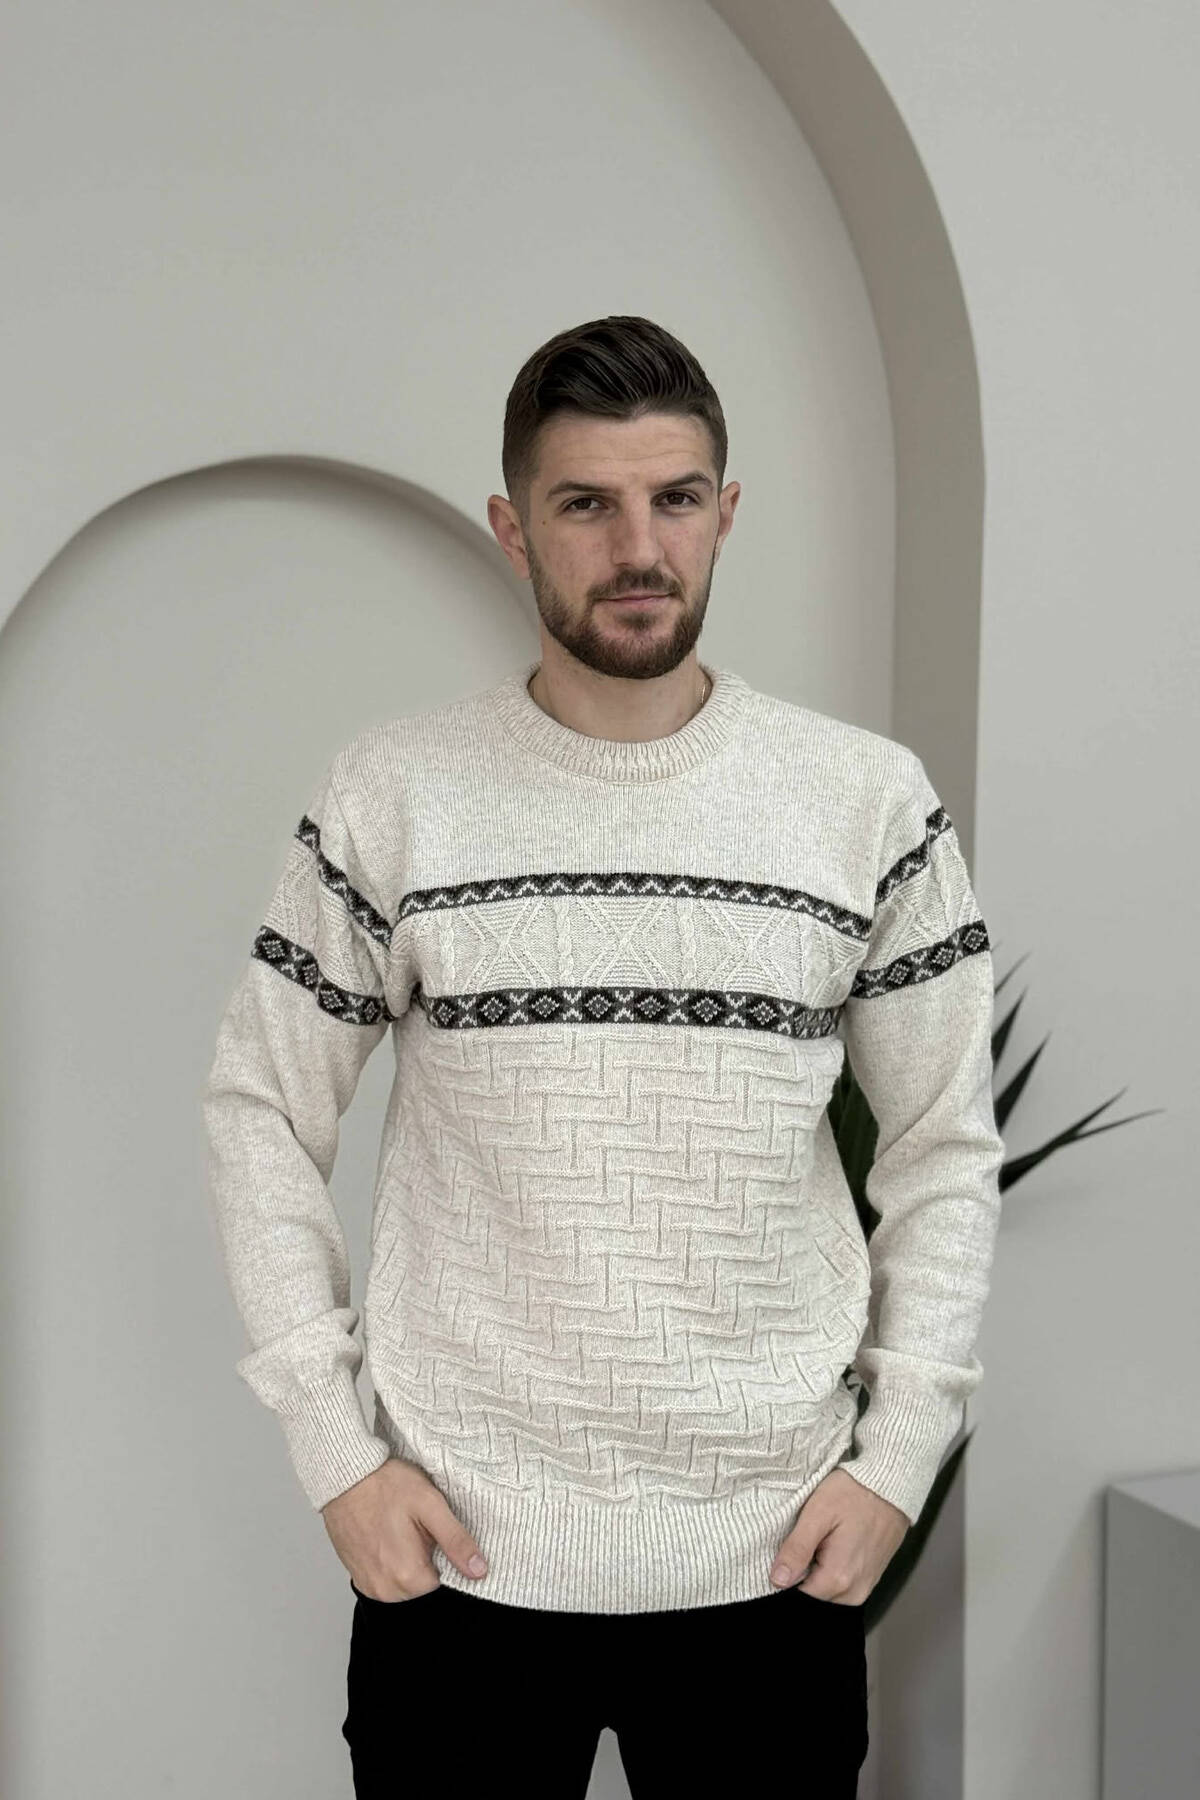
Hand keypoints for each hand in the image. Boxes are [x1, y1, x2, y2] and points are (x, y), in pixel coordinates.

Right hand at [321, 1458, 489, 1600]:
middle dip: (425, 1558)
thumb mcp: (430, 1505)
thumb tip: (479, 1570)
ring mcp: (368, 1585)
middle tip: (415, 1526)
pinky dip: (389, 1562)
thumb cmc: (384, 1485)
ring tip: (398, 1529)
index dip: (444, 1553)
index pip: (444, 1580)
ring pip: (403, 1583)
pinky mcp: (357, 1577)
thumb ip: (456, 1541)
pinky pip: (384, 1579)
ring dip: (406, 1561)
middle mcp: (386, 1590)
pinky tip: (385, 1536)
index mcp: (408, 1576)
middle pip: (422, 1584)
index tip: (434, 1531)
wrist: (344, 1476)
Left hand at [769, 1467, 908, 1603]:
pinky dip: (834, 1566)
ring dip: (819, 1567)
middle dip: (804, 1570)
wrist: (891, 1484)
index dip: (787, 1570)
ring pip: (827, 1589)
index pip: (796, 1593)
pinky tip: (836, 1541)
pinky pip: (843, 1583)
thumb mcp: (817, 1514)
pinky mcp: (870, 1577)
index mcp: (838, 1578)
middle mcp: (854, 1591)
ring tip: (826, 1536)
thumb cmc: (854, 1493)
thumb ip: (796, 1550)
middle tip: (811, 1535)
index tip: (792, 1545)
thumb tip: (777, 1580)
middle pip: (813, 1593)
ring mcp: (865, 1586)